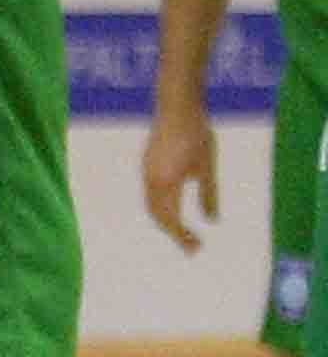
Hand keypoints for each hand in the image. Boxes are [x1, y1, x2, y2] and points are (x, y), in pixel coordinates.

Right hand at [147, 105, 222, 248]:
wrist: (176, 107)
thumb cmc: (197, 134)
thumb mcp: (207, 166)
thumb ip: (209, 194)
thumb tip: (212, 220)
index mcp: (166, 184)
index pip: (171, 220)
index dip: (183, 237)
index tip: (196, 249)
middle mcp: (151, 182)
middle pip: (157, 217)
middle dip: (172, 233)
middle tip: (191, 246)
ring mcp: (146, 173)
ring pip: (151, 206)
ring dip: (165, 221)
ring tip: (182, 230)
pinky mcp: (146, 165)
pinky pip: (149, 194)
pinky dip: (160, 207)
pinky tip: (173, 205)